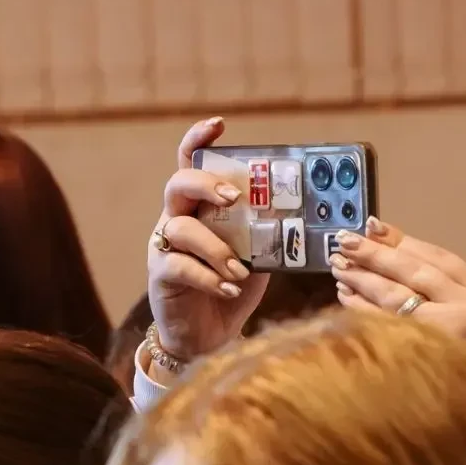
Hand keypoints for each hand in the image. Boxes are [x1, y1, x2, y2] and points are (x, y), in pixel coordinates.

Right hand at [146, 118, 269, 361]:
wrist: (205, 339)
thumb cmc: (230, 291)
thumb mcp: (257, 260)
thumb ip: (268, 237)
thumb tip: (304, 219)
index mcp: (200, 209)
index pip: (192, 165)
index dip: (199, 141)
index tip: (218, 124)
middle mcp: (177, 220)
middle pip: (179, 184)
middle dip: (207, 184)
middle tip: (233, 197)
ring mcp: (164, 247)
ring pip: (181, 228)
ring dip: (216, 248)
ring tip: (240, 272)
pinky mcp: (161, 276)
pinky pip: (180, 266)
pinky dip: (209, 278)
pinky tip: (229, 290)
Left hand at [330, 218, 465, 355]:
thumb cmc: (462, 359)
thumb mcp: (459, 314)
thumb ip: (430, 280)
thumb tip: (375, 234)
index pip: (439, 258)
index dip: (403, 240)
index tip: (371, 226)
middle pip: (414, 272)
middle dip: (376, 254)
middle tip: (344, 241)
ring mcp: (446, 334)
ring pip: (395, 295)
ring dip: (362, 278)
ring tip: (338, 266)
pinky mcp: (420, 353)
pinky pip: (381, 321)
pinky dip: (359, 307)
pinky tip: (343, 296)